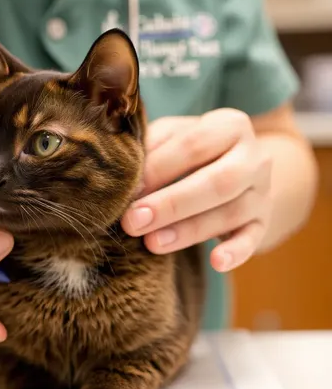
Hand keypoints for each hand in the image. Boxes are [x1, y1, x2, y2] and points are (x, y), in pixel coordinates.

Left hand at [122, 108, 272, 271]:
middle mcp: (254, 157)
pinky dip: (236, 252)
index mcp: (229, 126)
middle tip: (133, 221)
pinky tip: (216, 263)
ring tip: (152, 243)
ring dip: (188, 231)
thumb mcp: (172, 137)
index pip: (193, 145)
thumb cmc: (189, 151)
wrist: (238, 167)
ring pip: (230, 213)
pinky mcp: (263, 222)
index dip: (158, 169)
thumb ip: (152, 148)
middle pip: (217, 181)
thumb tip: (124, 174)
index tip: (126, 190)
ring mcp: (262, 192)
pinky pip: (253, 239)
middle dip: (171, 204)